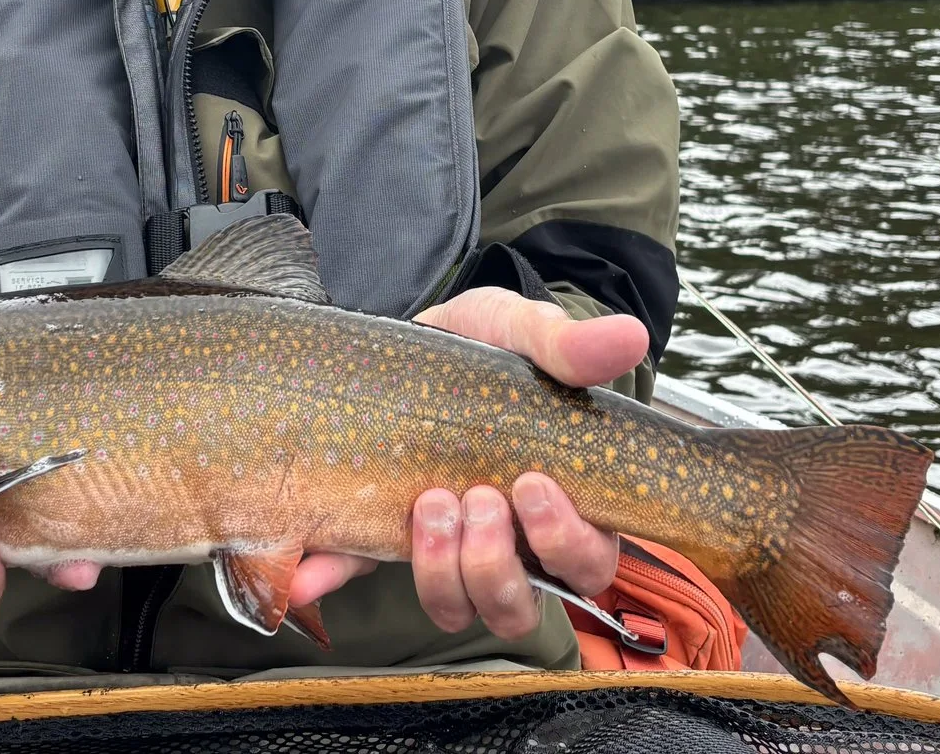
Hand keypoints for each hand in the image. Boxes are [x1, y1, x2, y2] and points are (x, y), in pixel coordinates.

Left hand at [290, 288, 650, 637]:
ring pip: (457, 606)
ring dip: (440, 571)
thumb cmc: (479, 351)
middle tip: (475, 497)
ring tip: (424, 504)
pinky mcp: (375, 539)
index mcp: (557, 505)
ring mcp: (441, 551)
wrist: (399, 343)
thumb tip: (631, 336)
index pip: (587, 561)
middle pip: (520, 603)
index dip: (566, 541)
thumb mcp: (518, 332)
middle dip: (496, 563)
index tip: (532, 484)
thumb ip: (565, 344)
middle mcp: (506, 544)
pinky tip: (309, 567)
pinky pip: (356, 579)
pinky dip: (332, 577)